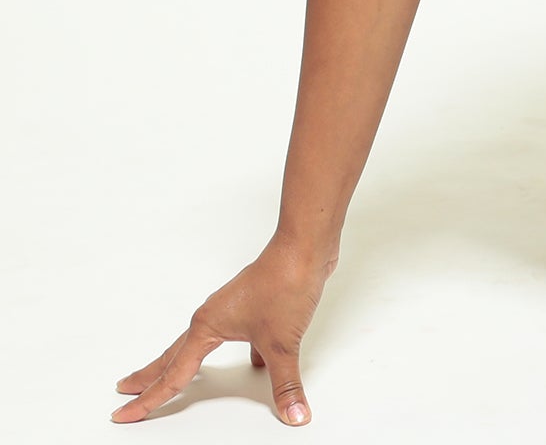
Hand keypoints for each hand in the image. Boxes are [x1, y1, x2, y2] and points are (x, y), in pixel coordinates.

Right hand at [112, 237, 334, 425]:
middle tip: (125, 390)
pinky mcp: (255, 304)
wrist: (307, 246)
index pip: (173, 375)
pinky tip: (252, 362)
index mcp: (208, 326)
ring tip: (172, 376)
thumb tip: (294, 414)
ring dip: (184, 362)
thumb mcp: (282, 344)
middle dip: (149, 376)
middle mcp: (214, 315)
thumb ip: (285, 384)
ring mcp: (234, 307)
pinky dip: (236, 353)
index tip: (122, 413)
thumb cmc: (286, 282)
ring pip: (201, 344)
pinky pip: (235, 336)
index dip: (148, 400)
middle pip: (173, 354)